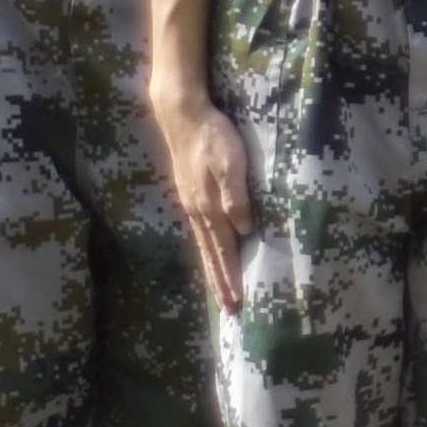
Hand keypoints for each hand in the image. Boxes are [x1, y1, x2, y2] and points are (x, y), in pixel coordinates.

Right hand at [152, 90, 257, 317]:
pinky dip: (208, 248)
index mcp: (209, 208)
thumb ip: (236, 197)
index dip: (230, 278)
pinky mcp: (191, 193)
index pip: (223, 252)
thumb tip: (245, 230)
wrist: (182, 115)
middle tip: (230, 311)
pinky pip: (202, 231)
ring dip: (214, 270)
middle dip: (221, 284)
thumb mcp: (230, 165)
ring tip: (220, 290)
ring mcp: (192, 203)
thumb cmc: (213, 137)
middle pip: (211, 255)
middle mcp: (198, 211)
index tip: (237, 303)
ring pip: (205, 245)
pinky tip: (211, 251)